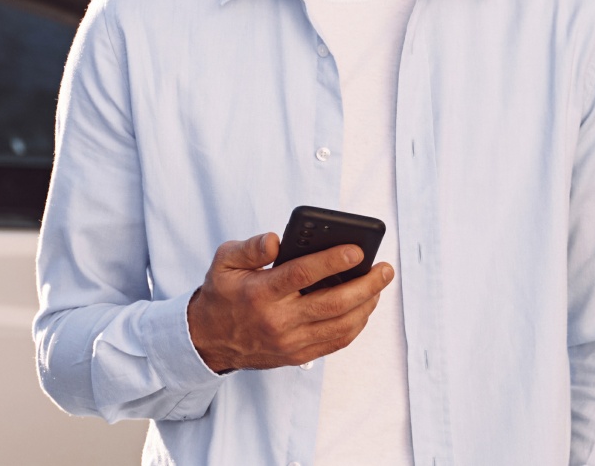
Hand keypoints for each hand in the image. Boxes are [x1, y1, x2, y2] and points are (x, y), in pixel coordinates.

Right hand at [185, 233, 394, 372]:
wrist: (210, 340)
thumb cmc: (222, 294)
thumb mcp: (224, 262)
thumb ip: (250, 248)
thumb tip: (277, 240)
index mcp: (260, 293)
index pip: (302, 275)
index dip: (333, 261)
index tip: (358, 249)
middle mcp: (278, 320)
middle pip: (332, 304)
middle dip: (366, 285)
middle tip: (385, 269)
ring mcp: (290, 342)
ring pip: (341, 326)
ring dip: (366, 305)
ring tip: (378, 285)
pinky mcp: (298, 355)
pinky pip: (336, 342)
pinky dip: (356, 324)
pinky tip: (364, 307)